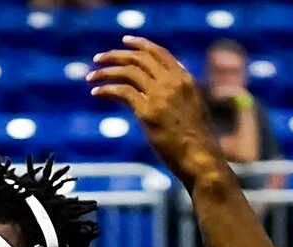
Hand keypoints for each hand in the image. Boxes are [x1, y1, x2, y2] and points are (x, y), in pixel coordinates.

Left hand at [91, 38, 219, 183]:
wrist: (201, 159)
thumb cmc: (198, 142)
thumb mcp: (193, 110)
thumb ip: (179, 95)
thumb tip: (160, 94)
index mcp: (185, 80)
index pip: (159, 52)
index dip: (140, 44)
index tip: (124, 41)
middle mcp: (172, 83)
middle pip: (139, 58)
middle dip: (116, 55)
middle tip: (99, 58)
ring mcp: (160, 96)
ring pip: (128, 71)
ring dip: (106, 71)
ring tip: (91, 76)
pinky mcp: (148, 112)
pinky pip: (121, 92)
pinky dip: (106, 89)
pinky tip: (95, 93)